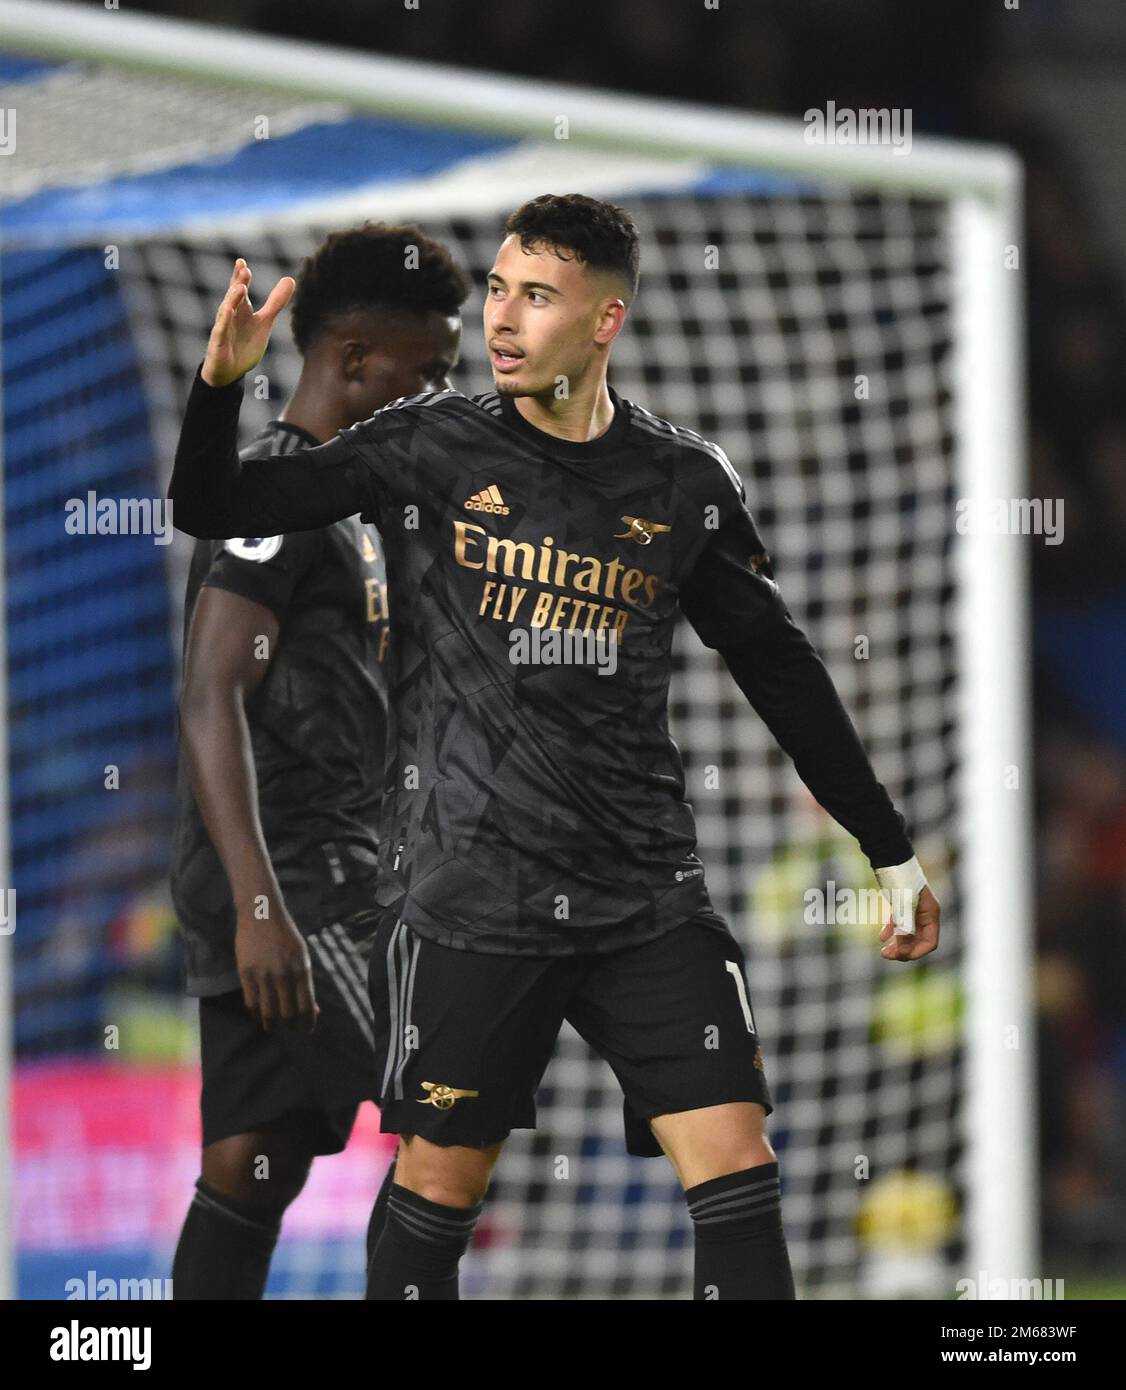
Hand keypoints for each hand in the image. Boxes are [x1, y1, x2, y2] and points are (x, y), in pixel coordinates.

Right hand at [202, 259, 295, 387]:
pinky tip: (227, 311)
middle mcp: (230, 317)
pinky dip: (224, 323)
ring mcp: (223, 330)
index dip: (241, 277)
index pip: (240, 290)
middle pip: (233, 298)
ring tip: (239, 287)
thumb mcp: (264, 322)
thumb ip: (275, 302)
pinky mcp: (218, 345)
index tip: (243, 263)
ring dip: (232, 300)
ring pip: (226, 312)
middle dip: (238, 284)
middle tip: (244, 269)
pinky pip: (220, 332)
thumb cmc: (245, 344)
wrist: (230, 372)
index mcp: (241, 310)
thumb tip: (290, 278)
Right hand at [235, 901, 318, 1031]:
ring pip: (268, 1011)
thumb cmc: (285, 936)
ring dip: (272, 1023)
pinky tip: (258, 1016)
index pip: (307, 1006)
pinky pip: (251, 1002)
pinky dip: (255, 1014)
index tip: (306, 1030)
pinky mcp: (246, 973)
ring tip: (272, 1026)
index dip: (307, 1022)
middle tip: (290, 1029)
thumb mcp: (302, 955)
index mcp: (302, 969)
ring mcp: (264, 974)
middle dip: (291, 1025)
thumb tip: (313, 1009)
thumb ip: (305, 981)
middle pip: (288, 1013)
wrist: (261, 914)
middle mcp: (284, 974)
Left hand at [879, 885, 939, 961]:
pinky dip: (892, 932)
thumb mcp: (903, 905)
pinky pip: (900, 924)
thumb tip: (903, 950)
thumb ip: (906, 928)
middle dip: (905, 950)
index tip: (899, 955)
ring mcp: (913, 909)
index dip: (916, 952)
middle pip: (919, 941)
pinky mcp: (901, 904)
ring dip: (898, 944)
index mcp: (931, 914)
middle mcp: (925, 913)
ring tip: (883, 952)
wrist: (889, 857)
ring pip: (908, 934)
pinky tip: (881, 938)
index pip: (930, 942)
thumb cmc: (900, 880)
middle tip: (886, 955)